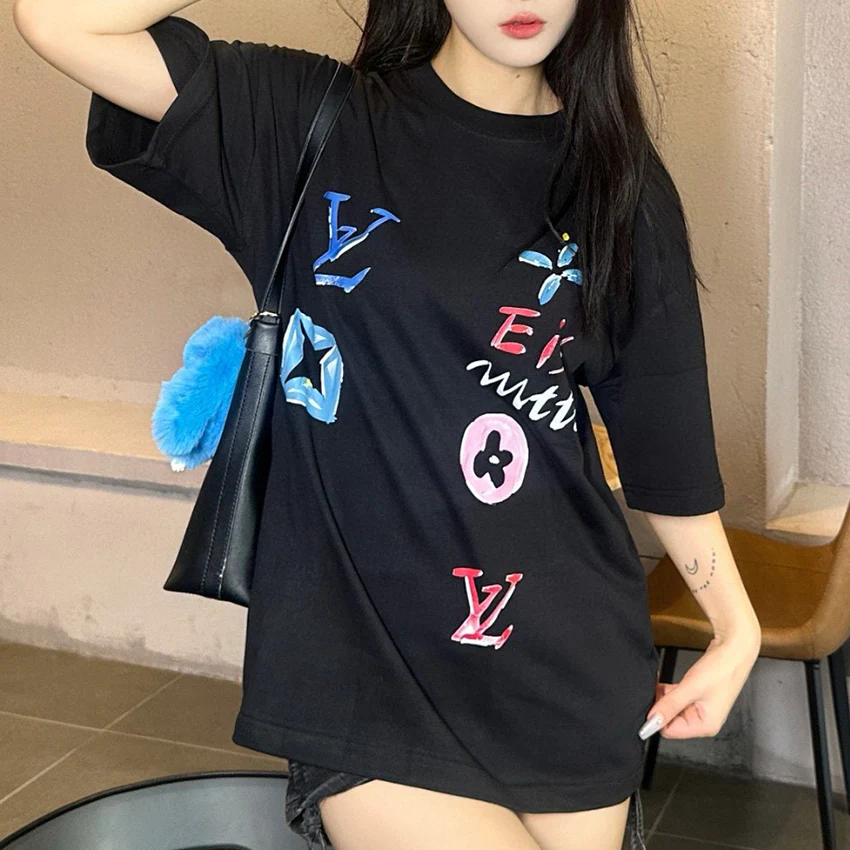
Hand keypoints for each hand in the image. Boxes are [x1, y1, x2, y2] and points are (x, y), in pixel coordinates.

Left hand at [639, 627, 760, 739]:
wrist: (733, 650)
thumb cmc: (722, 670)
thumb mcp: (691, 688)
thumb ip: (670, 704)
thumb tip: (653, 719)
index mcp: (705, 726)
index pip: (671, 731)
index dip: (656, 720)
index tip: (646, 706)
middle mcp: (703, 720)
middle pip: (670, 720)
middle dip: (660, 706)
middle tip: (653, 692)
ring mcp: (699, 708)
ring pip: (671, 708)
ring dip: (663, 698)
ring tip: (658, 685)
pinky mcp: (696, 697)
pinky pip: (676, 699)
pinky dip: (668, 692)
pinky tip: (662, 683)